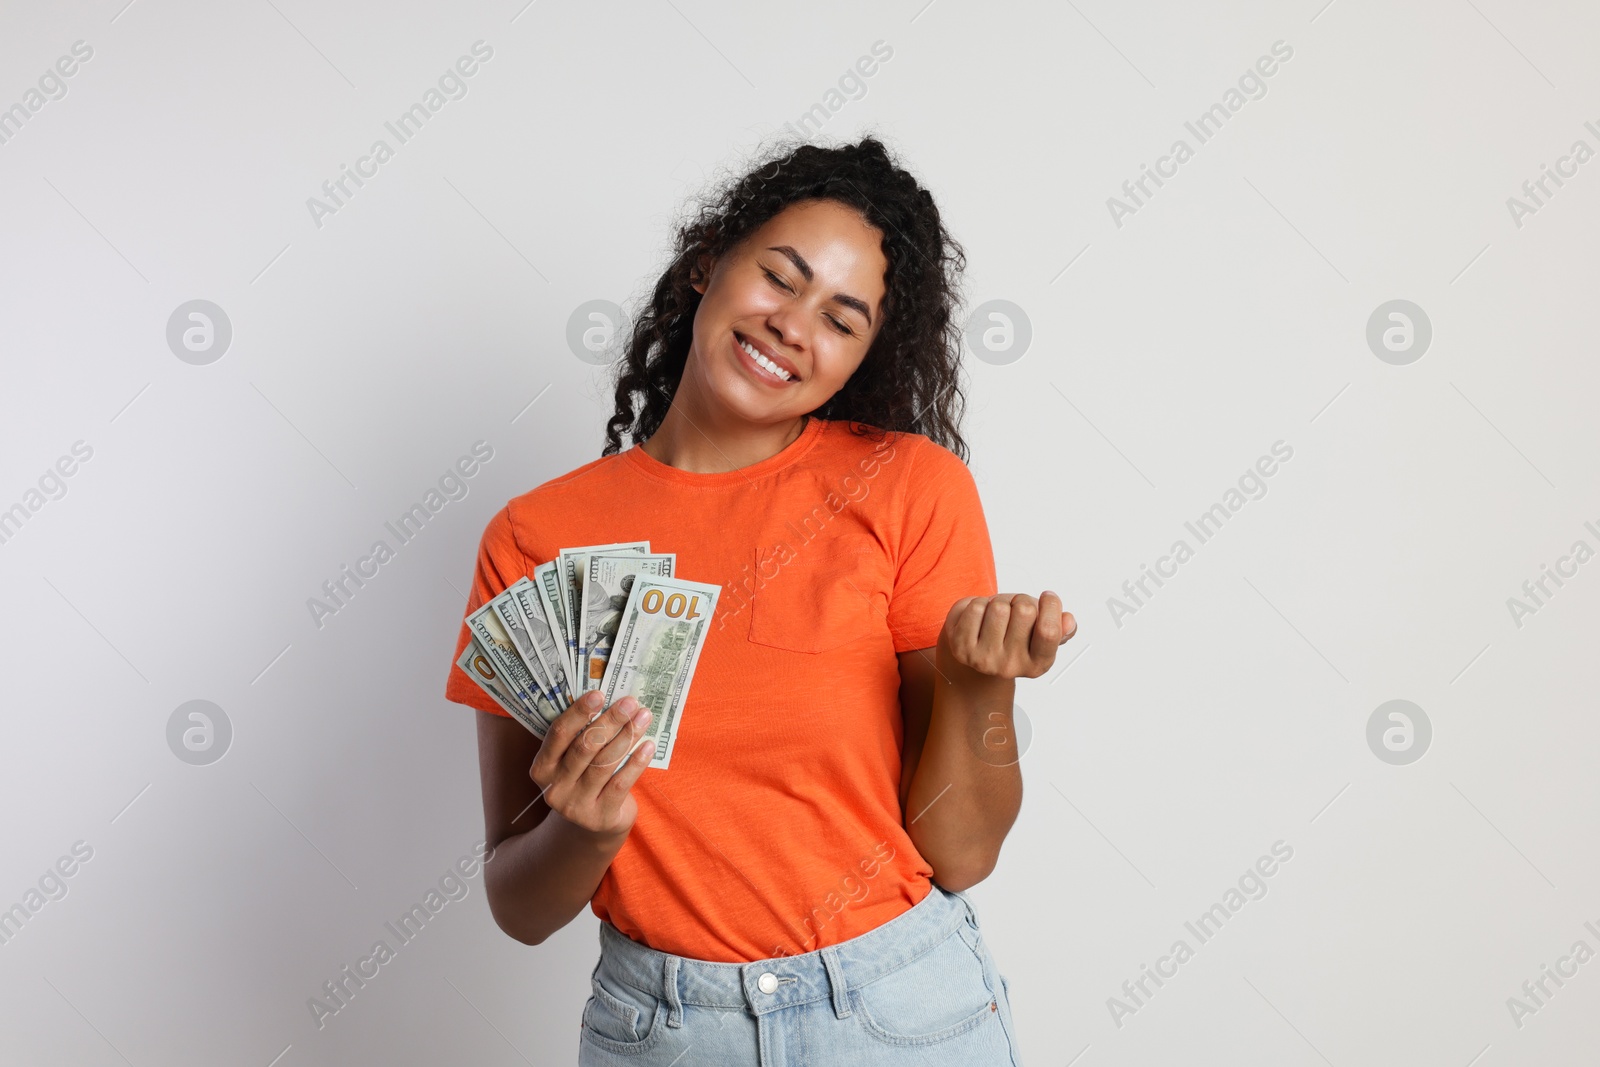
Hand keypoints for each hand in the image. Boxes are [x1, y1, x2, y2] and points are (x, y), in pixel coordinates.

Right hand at [529, 691, 655, 840]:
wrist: (593, 826)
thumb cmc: (585, 780)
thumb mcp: (573, 763)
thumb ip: (581, 738)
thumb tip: (610, 701)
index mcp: (543, 767)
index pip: (558, 734)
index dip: (578, 713)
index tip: (599, 694)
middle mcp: (555, 787)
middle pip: (584, 747)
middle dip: (610, 721)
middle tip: (630, 702)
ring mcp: (575, 805)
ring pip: (604, 764)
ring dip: (627, 737)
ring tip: (643, 717)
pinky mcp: (599, 817)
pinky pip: (620, 784)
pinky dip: (636, 763)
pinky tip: (648, 746)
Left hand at [937, 591, 1076, 679]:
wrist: (977, 654)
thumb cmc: (1013, 638)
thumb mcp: (1041, 636)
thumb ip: (1060, 628)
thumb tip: (1068, 620)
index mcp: (1037, 665)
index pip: (1049, 631)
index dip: (1051, 606)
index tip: (1047, 597)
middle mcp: (1011, 667)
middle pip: (1024, 609)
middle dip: (1021, 600)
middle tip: (1015, 610)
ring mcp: (984, 659)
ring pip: (998, 606)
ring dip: (998, 602)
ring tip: (996, 616)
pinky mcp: (961, 647)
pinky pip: (975, 607)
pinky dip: (978, 604)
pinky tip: (979, 618)